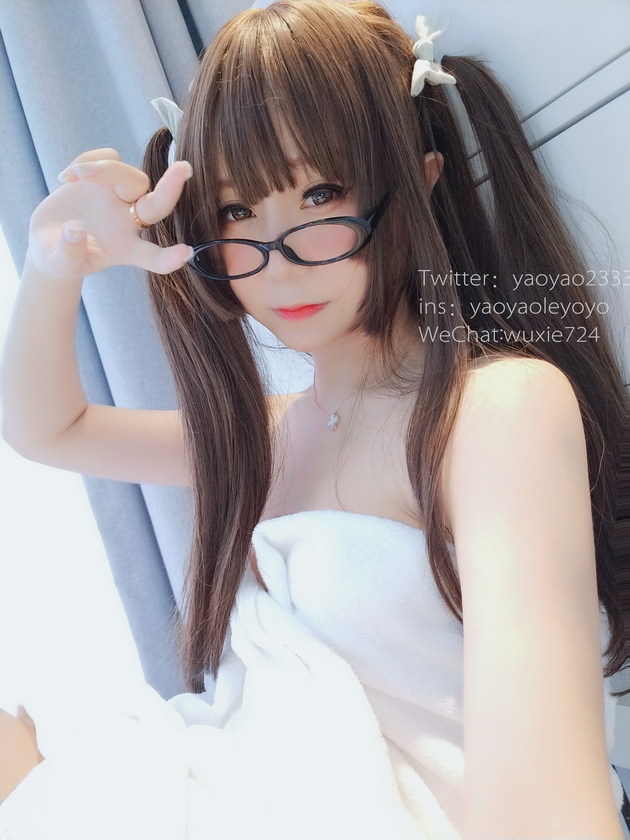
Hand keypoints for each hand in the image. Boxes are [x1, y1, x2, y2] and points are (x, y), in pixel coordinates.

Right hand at [26, 148, 193, 281]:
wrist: (50, 236)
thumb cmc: (60, 256)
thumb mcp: (60, 264)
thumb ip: (69, 253)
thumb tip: (75, 230)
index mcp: (127, 250)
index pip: (152, 257)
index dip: (169, 258)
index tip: (186, 253)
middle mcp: (130, 222)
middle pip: (156, 205)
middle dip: (170, 189)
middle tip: (183, 168)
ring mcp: (120, 197)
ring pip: (132, 176)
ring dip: (105, 170)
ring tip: (74, 176)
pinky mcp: (106, 176)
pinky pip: (110, 157)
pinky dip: (88, 160)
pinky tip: (67, 177)